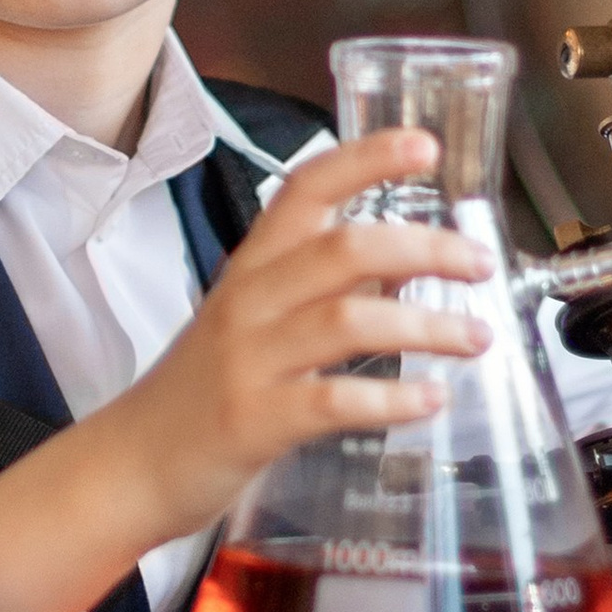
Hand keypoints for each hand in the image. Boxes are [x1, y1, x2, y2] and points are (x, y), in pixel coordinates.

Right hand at [110, 128, 490, 534]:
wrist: (132, 464)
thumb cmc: (200, 390)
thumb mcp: (254, 321)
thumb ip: (322, 289)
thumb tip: (406, 265)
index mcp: (251, 267)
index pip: (305, 188)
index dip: (366, 158)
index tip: (425, 146)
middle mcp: (249, 302)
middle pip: (344, 249)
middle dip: (425, 248)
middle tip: (479, 263)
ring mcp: (249, 360)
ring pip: (348, 319)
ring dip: (426, 325)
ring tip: (476, 338)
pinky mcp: (254, 420)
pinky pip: (333, 400)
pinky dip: (391, 399)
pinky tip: (431, 400)